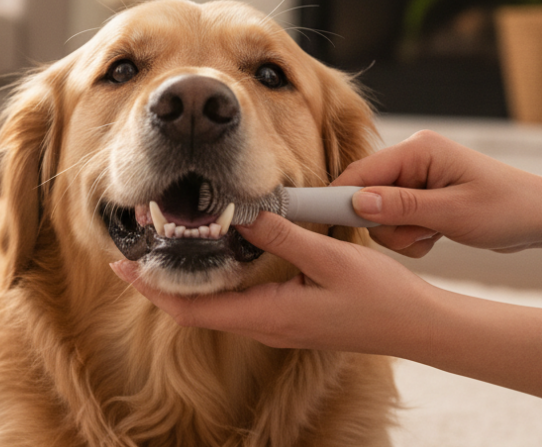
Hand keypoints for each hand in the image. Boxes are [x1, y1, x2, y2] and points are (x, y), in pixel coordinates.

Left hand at [110, 212, 433, 353]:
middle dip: (160, 287)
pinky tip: (214, 265)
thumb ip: (282, 237)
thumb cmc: (379, 297)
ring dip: (184, 287)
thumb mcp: (328, 258)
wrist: (418, 327)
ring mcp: (277, 325)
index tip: (124, 268)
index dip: (154, 290)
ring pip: (216, 308)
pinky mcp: (290, 318)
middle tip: (129, 259)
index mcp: (269, 316)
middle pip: (196, 311)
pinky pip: (237, 305)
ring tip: (160, 259)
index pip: (193, 309)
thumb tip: (243, 215)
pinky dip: (214, 286)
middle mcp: (266, 326)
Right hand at [332, 130, 541, 256]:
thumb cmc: (509, 209)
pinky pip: (397, 222)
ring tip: (435, 237)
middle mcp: (413, 159)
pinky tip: (439, 237)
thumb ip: (402, 207)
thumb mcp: (454, 213)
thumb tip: (356, 204)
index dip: (341, 199)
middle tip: (420, 236)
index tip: (325, 225)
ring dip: (403, 235)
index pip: (360, 172)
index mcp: (418, 150)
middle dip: (387, 225)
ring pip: (380, 215)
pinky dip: (413, 237)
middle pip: (366, 196)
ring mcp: (417, 179)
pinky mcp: (422, 197)